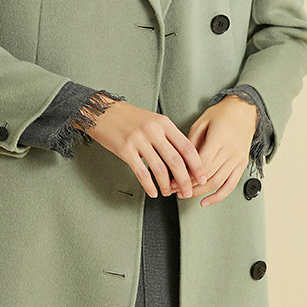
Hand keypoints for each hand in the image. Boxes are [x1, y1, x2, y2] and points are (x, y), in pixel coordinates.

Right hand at [86, 100, 209, 200]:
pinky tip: (153, 192)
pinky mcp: (125, 150)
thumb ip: (168, 136)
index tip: (203, 177)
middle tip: (188, 193)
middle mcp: (153, 131)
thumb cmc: (130, 118)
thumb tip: (185, 159)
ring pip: (159, 169)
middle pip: (176, 161)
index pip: (187, 147)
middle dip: (185, 180)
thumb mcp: (153, 121)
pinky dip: (149, 186)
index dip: (197, 165)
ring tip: (169, 194)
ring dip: (167, 185)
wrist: (103, 112)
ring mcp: (139, 140)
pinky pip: (141, 173)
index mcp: (164, 123)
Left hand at [169, 95, 257, 207]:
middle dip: (190, 185)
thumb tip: (180, 162)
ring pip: (218, 182)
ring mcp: (238, 159)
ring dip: (200, 192)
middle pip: (208, 175)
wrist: (244, 111)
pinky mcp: (242, 165)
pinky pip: (231, 185)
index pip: (201, 163)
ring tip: (186, 195)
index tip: (174, 180)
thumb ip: (191, 142)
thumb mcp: (202, 122)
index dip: (186, 174)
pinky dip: (218, 196)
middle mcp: (231, 150)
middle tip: (175, 189)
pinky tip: (205, 201)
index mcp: (219, 138)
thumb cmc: (221, 114)